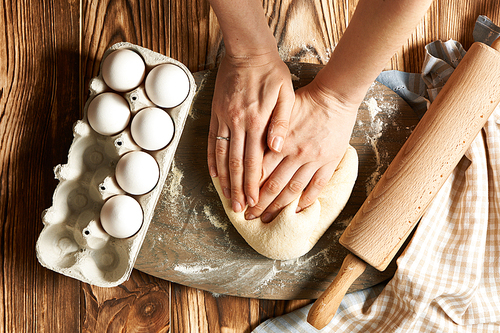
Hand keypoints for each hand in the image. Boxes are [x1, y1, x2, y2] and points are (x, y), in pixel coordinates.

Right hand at [207, 51, 294, 212]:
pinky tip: (214, 174)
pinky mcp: (216, 114)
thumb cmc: (271, 72)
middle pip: (236, 163)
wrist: (247, 51)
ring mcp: (224, 119)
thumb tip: (278, 147)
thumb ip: (282, 122)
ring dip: (224, 179)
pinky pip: (212, 141)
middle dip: (238, 188)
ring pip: (222, 156)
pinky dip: (212, 159)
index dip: (253, 183)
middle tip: (239, 209)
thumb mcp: (286, 95)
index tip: (254, 200)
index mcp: (256, 121)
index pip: (254, 160)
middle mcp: (237, 123)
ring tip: (226, 198)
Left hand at [244, 78, 358, 221]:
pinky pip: (317, 186)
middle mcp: (295, 154)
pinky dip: (306, 200)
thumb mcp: (280, 110)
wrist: (335, 96)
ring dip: (279, 207)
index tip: (241, 199)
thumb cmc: (305, 100)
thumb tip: (249, 149)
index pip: (259, 171)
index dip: (248, 187)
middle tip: (249, 216)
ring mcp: (314, 160)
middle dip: (259, 204)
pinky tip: (297, 210)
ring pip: (293, 190)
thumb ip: (266, 130)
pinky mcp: (329, 161)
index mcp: (280, 142)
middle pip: (273, 185)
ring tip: (268, 219)